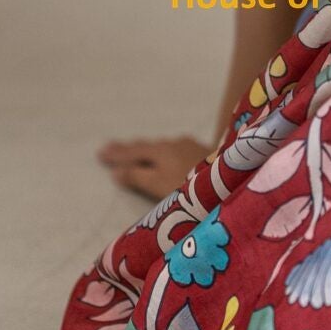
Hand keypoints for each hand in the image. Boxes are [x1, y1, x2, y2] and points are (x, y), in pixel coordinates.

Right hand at [96, 132, 211, 200]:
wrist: (231, 178)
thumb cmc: (190, 185)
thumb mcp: (159, 185)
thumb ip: (138, 177)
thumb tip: (116, 172)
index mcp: (160, 151)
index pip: (133, 152)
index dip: (117, 155)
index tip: (99, 154)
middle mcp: (173, 144)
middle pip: (145, 146)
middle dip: (127, 149)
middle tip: (109, 148)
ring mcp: (190, 146)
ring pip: (160, 146)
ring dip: (145, 149)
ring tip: (134, 151)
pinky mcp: (203, 152)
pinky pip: (174, 149)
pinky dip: (161, 152)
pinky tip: (167, 154)